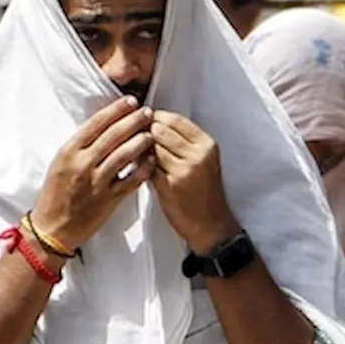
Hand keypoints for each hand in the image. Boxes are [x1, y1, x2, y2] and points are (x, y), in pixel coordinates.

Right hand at [30, 96, 155, 250]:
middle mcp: (83, 164)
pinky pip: (131, 180)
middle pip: (113, 135)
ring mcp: (97, 182)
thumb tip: (104, 126)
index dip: (116, 110)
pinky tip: (152, 159)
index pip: (96, 123)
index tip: (130, 101)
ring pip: (124, 155)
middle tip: (147, 112)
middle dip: (133, 120)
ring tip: (151, 133)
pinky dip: (144, 168)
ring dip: (141, 141)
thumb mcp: (60, 163)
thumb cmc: (55, 194)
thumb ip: (80, 147)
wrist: (53, 228)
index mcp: (69, 152)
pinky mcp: (109, 200)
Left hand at [148, 110, 238, 252]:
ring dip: (139, 148)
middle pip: (160, 130)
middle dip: (144, 132)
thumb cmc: (203, 192)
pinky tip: (136, 168)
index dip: (156, 118)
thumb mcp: (202, 160)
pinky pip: (146, 167)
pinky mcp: (170, 186)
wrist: (211, 225)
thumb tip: (152, 123)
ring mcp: (184, 170)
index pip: (175, 119)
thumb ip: (183, 142)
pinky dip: (139, 165)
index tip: (144, 122)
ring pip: (151, 147)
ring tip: (135, 153)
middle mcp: (197, 154)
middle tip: (134, 138)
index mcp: (206, 144)